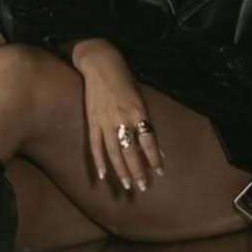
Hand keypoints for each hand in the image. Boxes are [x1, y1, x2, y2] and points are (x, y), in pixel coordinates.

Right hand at [70, 39, 164, 191]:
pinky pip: (95, 145)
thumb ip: (145, 120)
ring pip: (114, 152)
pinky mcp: (92, 120)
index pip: (148, 140)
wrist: (100, 64)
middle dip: (138, 171)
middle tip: (142, 187)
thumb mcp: (140, 96)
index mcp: (138, 111)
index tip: (159, 172)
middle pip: (131, 151)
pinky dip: (98, 161)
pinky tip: (102, 175)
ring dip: (121, 171)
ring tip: (127, 185)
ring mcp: (105, 121)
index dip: (154, 157)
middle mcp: (122, 118)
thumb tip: (154, 144)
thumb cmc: (124, 78)